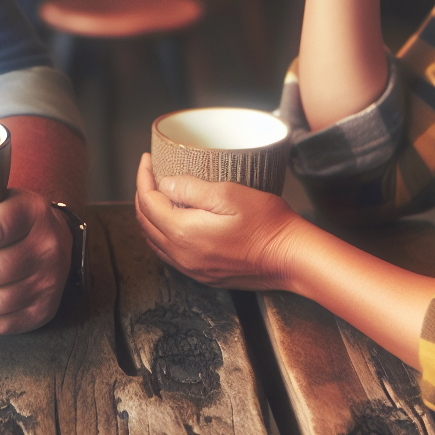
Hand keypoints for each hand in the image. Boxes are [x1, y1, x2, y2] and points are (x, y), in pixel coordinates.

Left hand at [134, 154, 301, 290]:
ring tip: (158, 193)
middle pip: (146, 222)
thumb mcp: (230, 194)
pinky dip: (162, 234)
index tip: (147, 160)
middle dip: (143, 194)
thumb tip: (164, 184)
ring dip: (150, 215)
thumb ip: (191, 189)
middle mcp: (183, 256)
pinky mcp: (204, 274)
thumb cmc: (268, 224)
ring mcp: (193, 268)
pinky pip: (169, 253)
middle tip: (151, 173)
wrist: (291, 258)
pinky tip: (172, 221)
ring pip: (154, 240)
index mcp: (184, 234)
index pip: (148, 202)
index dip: (143, 177)